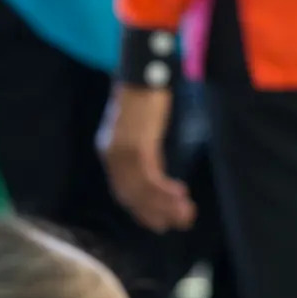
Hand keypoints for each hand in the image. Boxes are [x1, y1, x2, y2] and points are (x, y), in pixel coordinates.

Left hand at [100, 83, 194, 232]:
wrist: (142, 74)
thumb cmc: (144, 97)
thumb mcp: (142, 129)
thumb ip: (145, 150)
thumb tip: (156, 169)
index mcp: (110, 152)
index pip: (123, 191)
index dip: (142, 210)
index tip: (161, 223)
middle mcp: (111, 155)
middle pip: (131, 196)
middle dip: (156, 213)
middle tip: (180, 223)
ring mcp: (121, 152)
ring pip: (141, 191)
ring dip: (164, 205)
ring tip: (186, 213)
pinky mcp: (136, 145)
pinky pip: (149, 177)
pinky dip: (164, 190)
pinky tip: (180, 193)